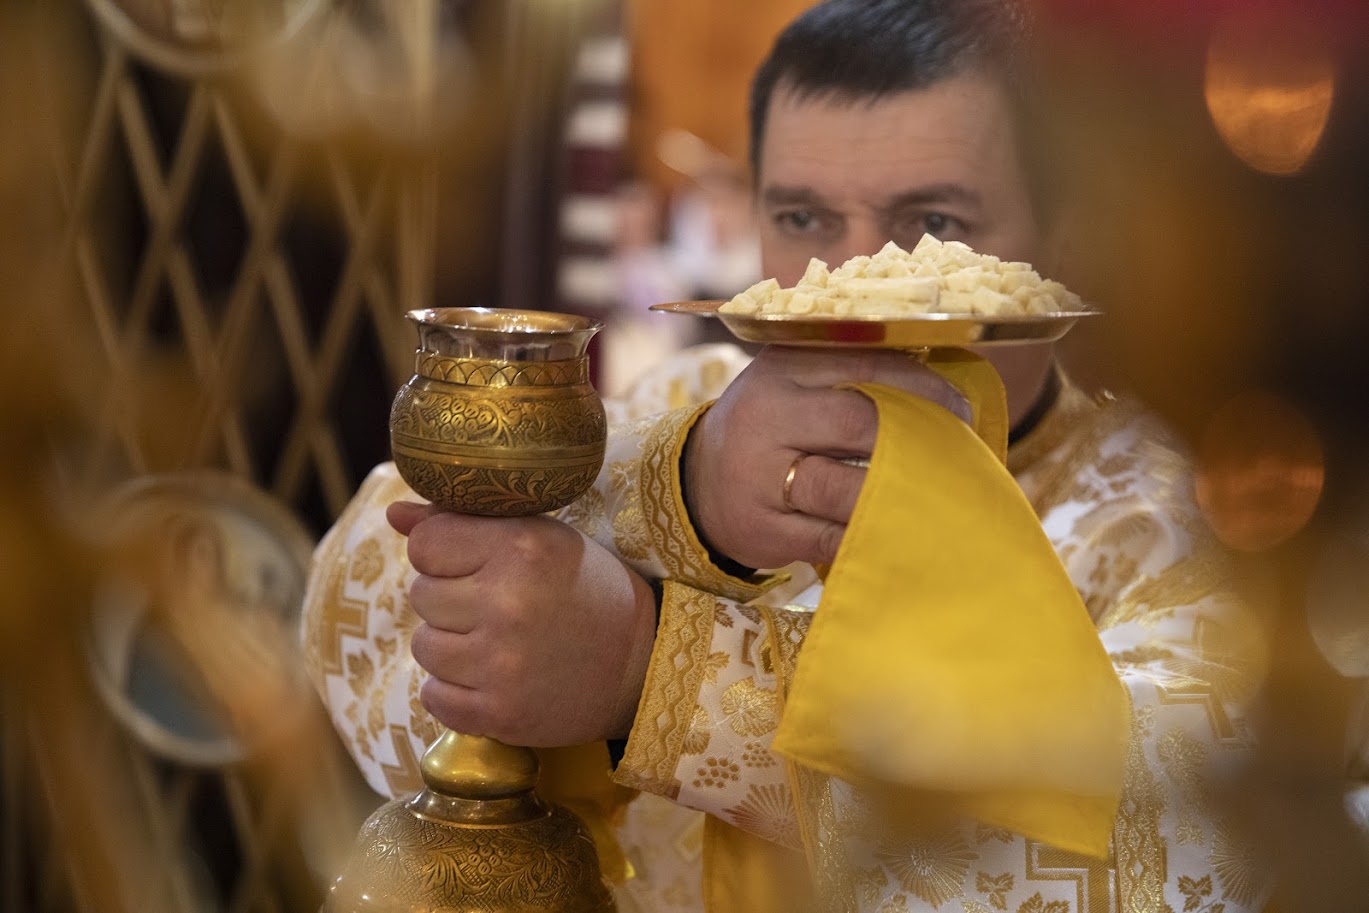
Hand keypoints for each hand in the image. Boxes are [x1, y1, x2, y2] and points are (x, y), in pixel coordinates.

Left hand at [387, 501, 657, 746]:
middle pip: (421, 595)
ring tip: (498, 645)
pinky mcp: (498, 713)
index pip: (426, 544)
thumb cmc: (587, 591)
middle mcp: (508, 601)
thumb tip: (394, 514)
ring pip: (424, 647)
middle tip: (497, 609)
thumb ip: (464, 522)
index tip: (476, 567)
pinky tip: (494, 680)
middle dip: (450, 601)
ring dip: (451, 647)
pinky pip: (433, 697)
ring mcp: (501, 662)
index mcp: (522, 547)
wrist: (642, 665)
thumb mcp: (539, 540)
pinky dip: (455, 692)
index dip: (444, 555)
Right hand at [684, 345, 969, 568]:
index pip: (867, 366)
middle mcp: (766, 417)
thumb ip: (852, 376)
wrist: (696, 483)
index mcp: (784, 368)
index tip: (961, 409)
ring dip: (895, 494)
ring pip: (842, 487)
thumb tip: (945, 387)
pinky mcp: (762, 529)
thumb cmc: (771, 429)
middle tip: (955, 454)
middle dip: (914, 441)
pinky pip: (829, 537)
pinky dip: (868, 536)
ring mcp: (759, 477)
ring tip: (933, 496)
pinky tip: (897, 531)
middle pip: (856, 424)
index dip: (923, 388)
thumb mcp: (796, 384)